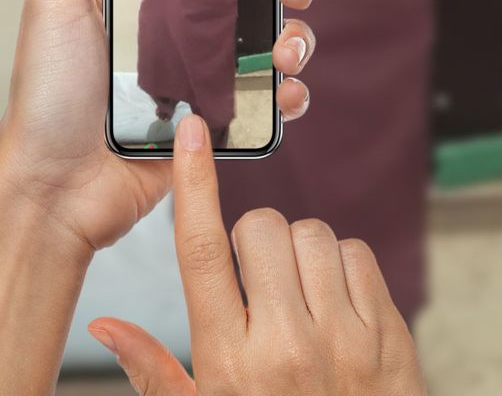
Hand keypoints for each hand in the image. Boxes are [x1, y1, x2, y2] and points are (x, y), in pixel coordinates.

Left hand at [0, 0, 326, 255]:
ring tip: (283, 48)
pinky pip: (273, 95)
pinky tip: (285, 90)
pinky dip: (292, 90)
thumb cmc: (48, 94)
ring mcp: (207, 68)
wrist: (57, 190)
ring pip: (278, 35)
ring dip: (299, 33)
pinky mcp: (221, 114)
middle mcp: (186, 21)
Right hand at [88, 114, 427, 395]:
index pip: (201, 251)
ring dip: (300, 251)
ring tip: (298, 297)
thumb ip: (154, 372)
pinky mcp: (388, 334)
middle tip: (258, 281)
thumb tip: (106, 324)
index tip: (191, 135)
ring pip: (313, 233)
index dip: (194, 184)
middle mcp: (286, 345)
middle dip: (254, 239)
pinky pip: (359, 253)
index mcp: (230, 363)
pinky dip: (343, 266)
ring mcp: (344, 338)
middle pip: (261, 227)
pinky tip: (335, 304)